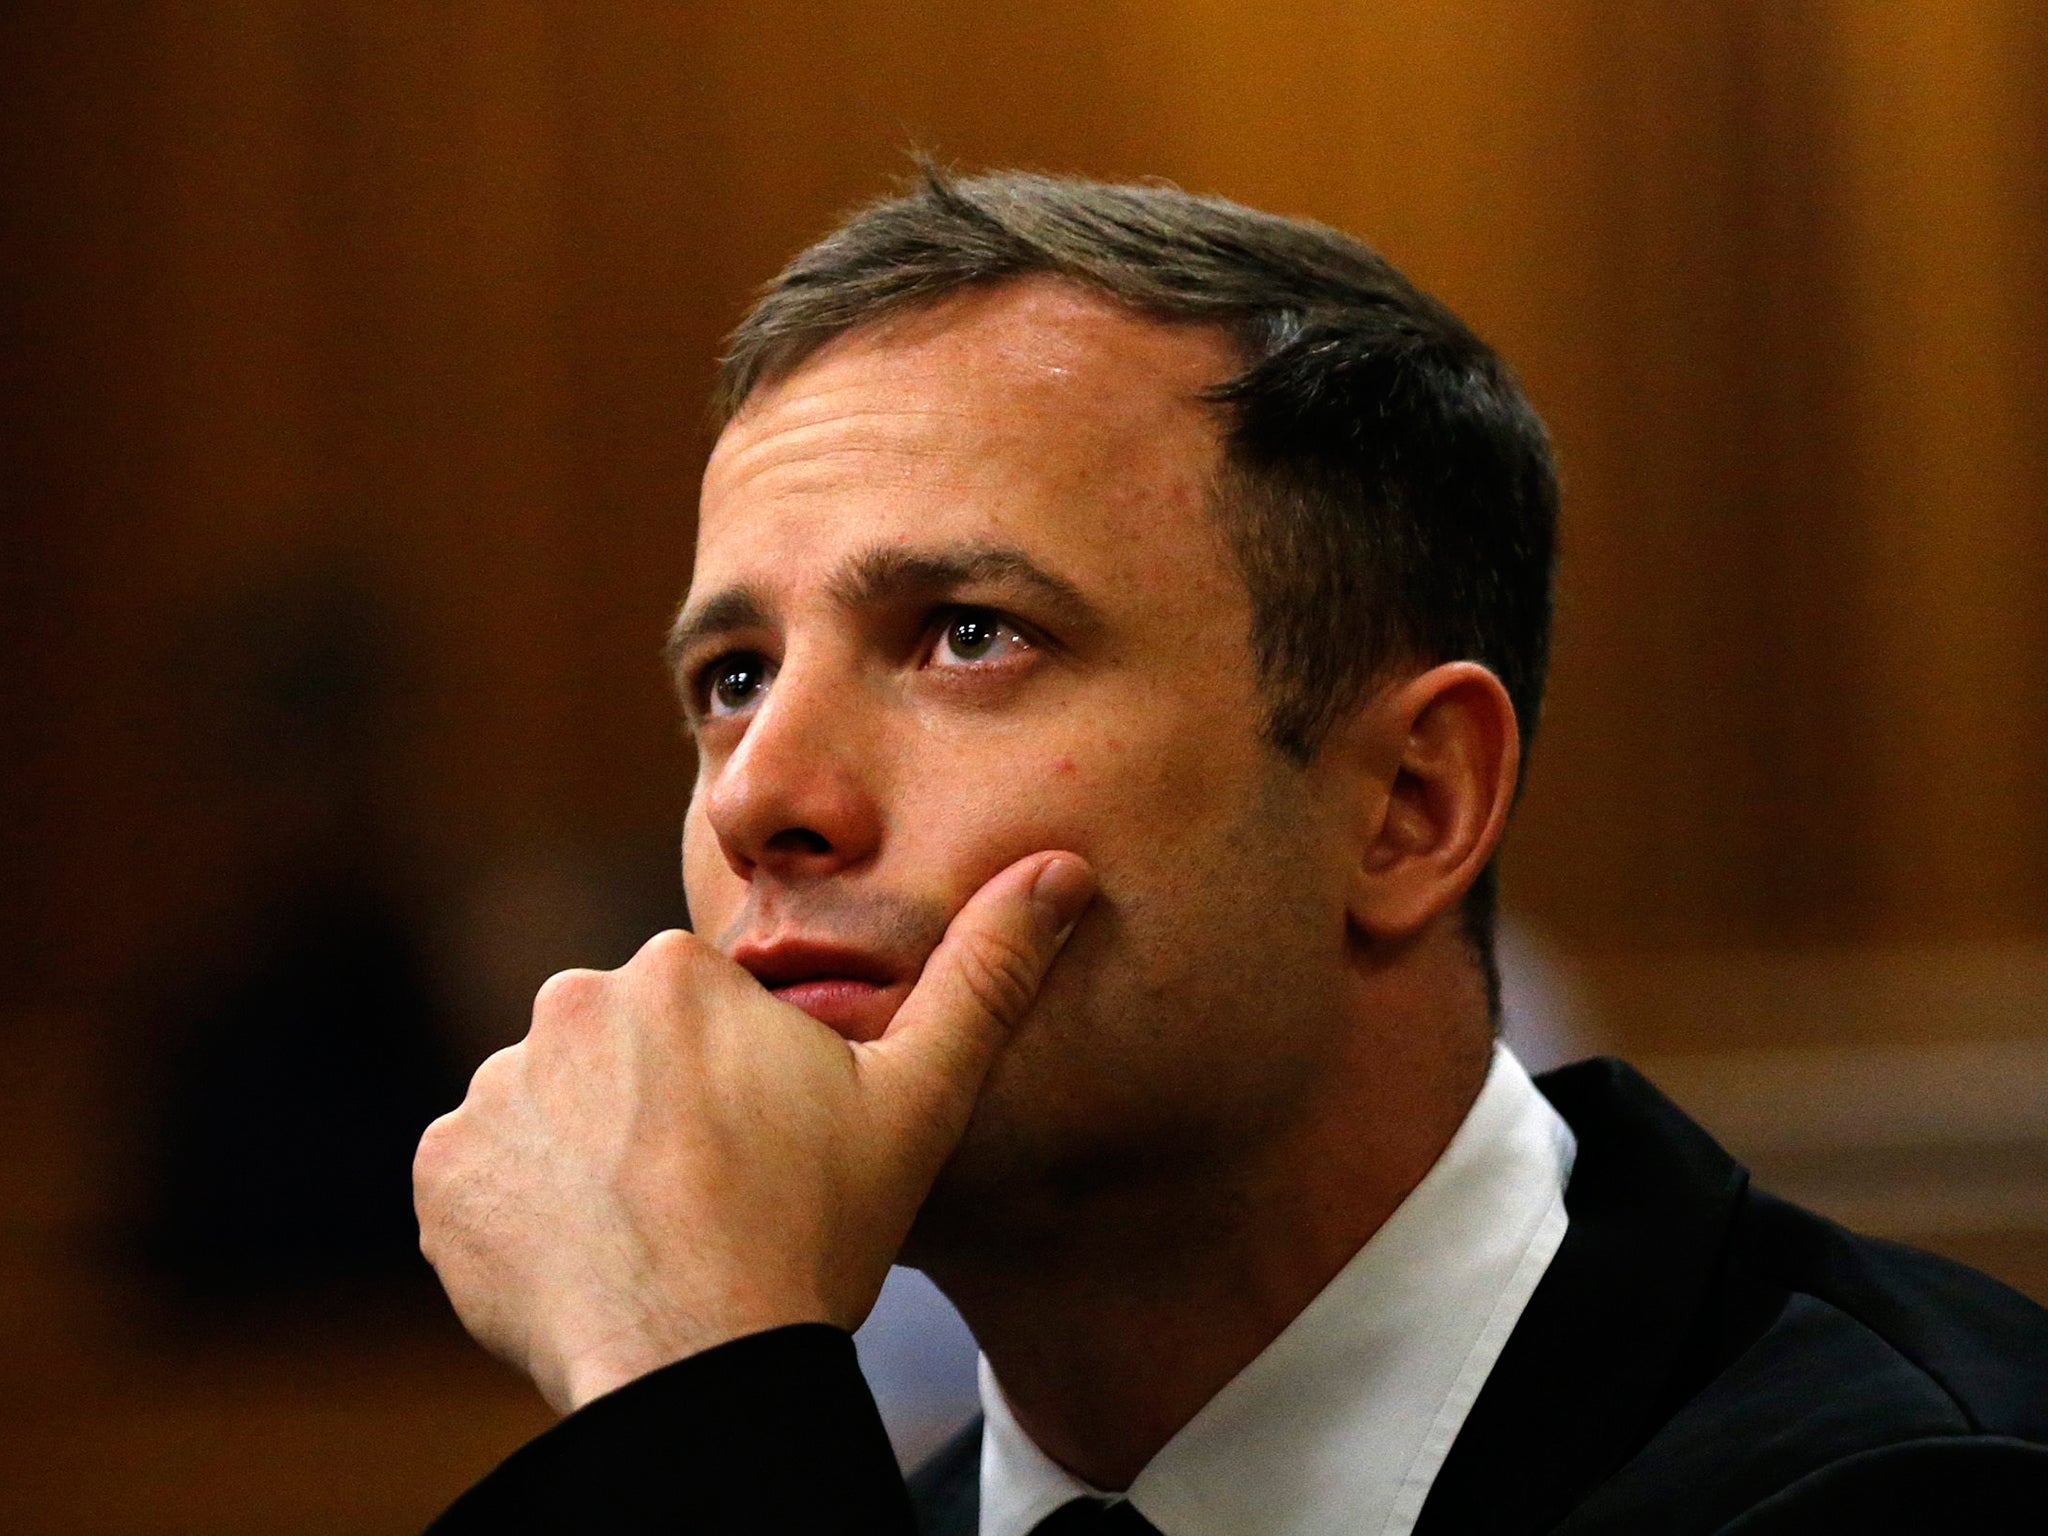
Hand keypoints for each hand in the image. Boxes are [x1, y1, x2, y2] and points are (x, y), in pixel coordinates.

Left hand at [413, 850, 1095, 1412]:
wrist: (699, 1366)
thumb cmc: (816, 1231)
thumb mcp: (920, 1100)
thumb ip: (985, 973)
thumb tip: (1062, 869)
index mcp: (676, 971)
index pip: (701, 1016)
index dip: (740, 1088)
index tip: (765, 1155)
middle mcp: (566, 1004)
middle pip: (621, 1054)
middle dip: (657, 1111)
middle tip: (711, 1197)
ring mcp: (492, 1091)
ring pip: (553, 1111)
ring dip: (589, 1159)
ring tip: (652, 1235)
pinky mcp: (440, 1174)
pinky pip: (485, 1174)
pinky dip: (523, 1211)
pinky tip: (590, 1259)